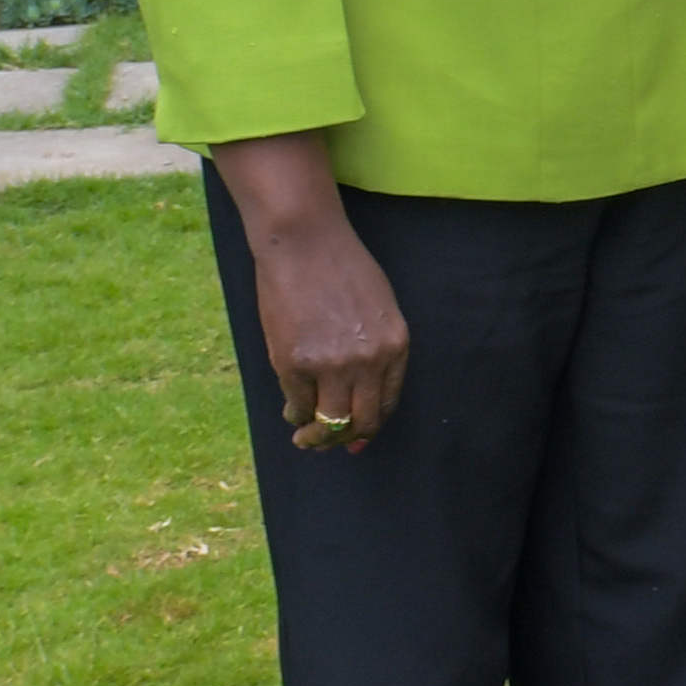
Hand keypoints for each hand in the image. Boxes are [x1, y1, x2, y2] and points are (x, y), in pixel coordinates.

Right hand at [216, 135, 408, 454]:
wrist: (303, 242)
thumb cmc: (340, 267)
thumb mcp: (378, 307)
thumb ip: (375, 349)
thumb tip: (361, 395)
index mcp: (395, 345)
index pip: (388, 404)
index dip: (371, 425)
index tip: (357, 437)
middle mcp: (369, 361)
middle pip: (362, 421)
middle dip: (345, 439)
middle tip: (328, 443)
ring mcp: (331, 365)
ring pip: (329, 423)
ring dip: (316, 437)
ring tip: (304, 437)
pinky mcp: (294, 363)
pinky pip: (297, 404)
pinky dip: (293, 413)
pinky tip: (290, 410)